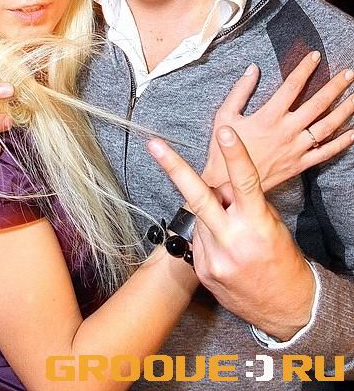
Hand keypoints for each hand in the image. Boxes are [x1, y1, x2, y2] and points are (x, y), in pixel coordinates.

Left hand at [148, 129, 314, 339]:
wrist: (287, 309)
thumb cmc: (283, 259)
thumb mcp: (272, 225)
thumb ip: (243, 204)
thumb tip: (219, 190)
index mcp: (257, 225)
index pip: (244, 183)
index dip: (234, 155)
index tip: (224, 131)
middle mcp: (232, 241)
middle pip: (199, 198)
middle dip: (174, 168)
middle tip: (154, 144)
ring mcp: (214, 259)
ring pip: (201, 217)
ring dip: (212, 215)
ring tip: (234, 232)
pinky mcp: (203, 271)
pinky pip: (199, 238)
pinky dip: (210, 235)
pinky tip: (227, 249)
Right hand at [203, 51, 352, 190]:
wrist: (229, 184)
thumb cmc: (224, 149)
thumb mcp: (225, 115)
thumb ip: (240, 90)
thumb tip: (253, 69)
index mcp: (268, 116)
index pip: (292, 86)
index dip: (305, 68)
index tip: (316, 56)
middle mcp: (287, 131)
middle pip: (317, 104)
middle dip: (335, 87)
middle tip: (349, 74)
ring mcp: (296, 149)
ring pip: (327, 127)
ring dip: (344, 110)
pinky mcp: (300, 164)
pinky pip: (326, 152)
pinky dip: (342, 142)